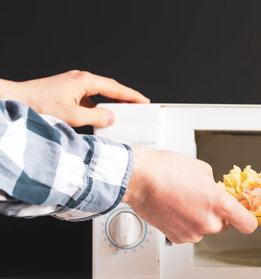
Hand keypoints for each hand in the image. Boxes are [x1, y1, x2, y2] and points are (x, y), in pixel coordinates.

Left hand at [0, 70, 148, 127]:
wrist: (17, 100)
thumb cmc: (39, 105)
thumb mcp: (73, 116)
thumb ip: (96, 117)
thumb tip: (111, 118)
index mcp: (85, 81)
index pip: (115, 88)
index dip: (131, 95)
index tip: (143, 101)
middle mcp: (80, 79)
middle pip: (109, 88)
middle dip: (125, 98)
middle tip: (138, 106)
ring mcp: (74, 85)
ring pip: (99, 94)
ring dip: (111, 103)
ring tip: (123, 113)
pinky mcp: (68, 92)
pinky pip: (89, 98)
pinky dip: (98, 106)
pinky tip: (100, 116)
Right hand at [123, 147, 257, 243]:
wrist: (139, 179)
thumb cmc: (167, 170)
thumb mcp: (202, 170)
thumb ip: (215, 186)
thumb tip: (216, 192)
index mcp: (220, 204)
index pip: (248, 224)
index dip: (247, 220)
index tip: (245, 217)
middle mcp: (208, 223)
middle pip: (224, 225)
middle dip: (216, 213)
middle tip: (201, 199)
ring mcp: (192, 233)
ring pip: (204, 229)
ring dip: (198, 218)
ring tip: (183, 200)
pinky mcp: (177, 238)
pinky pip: (189, 233)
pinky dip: (184, 224)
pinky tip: (174, 208)